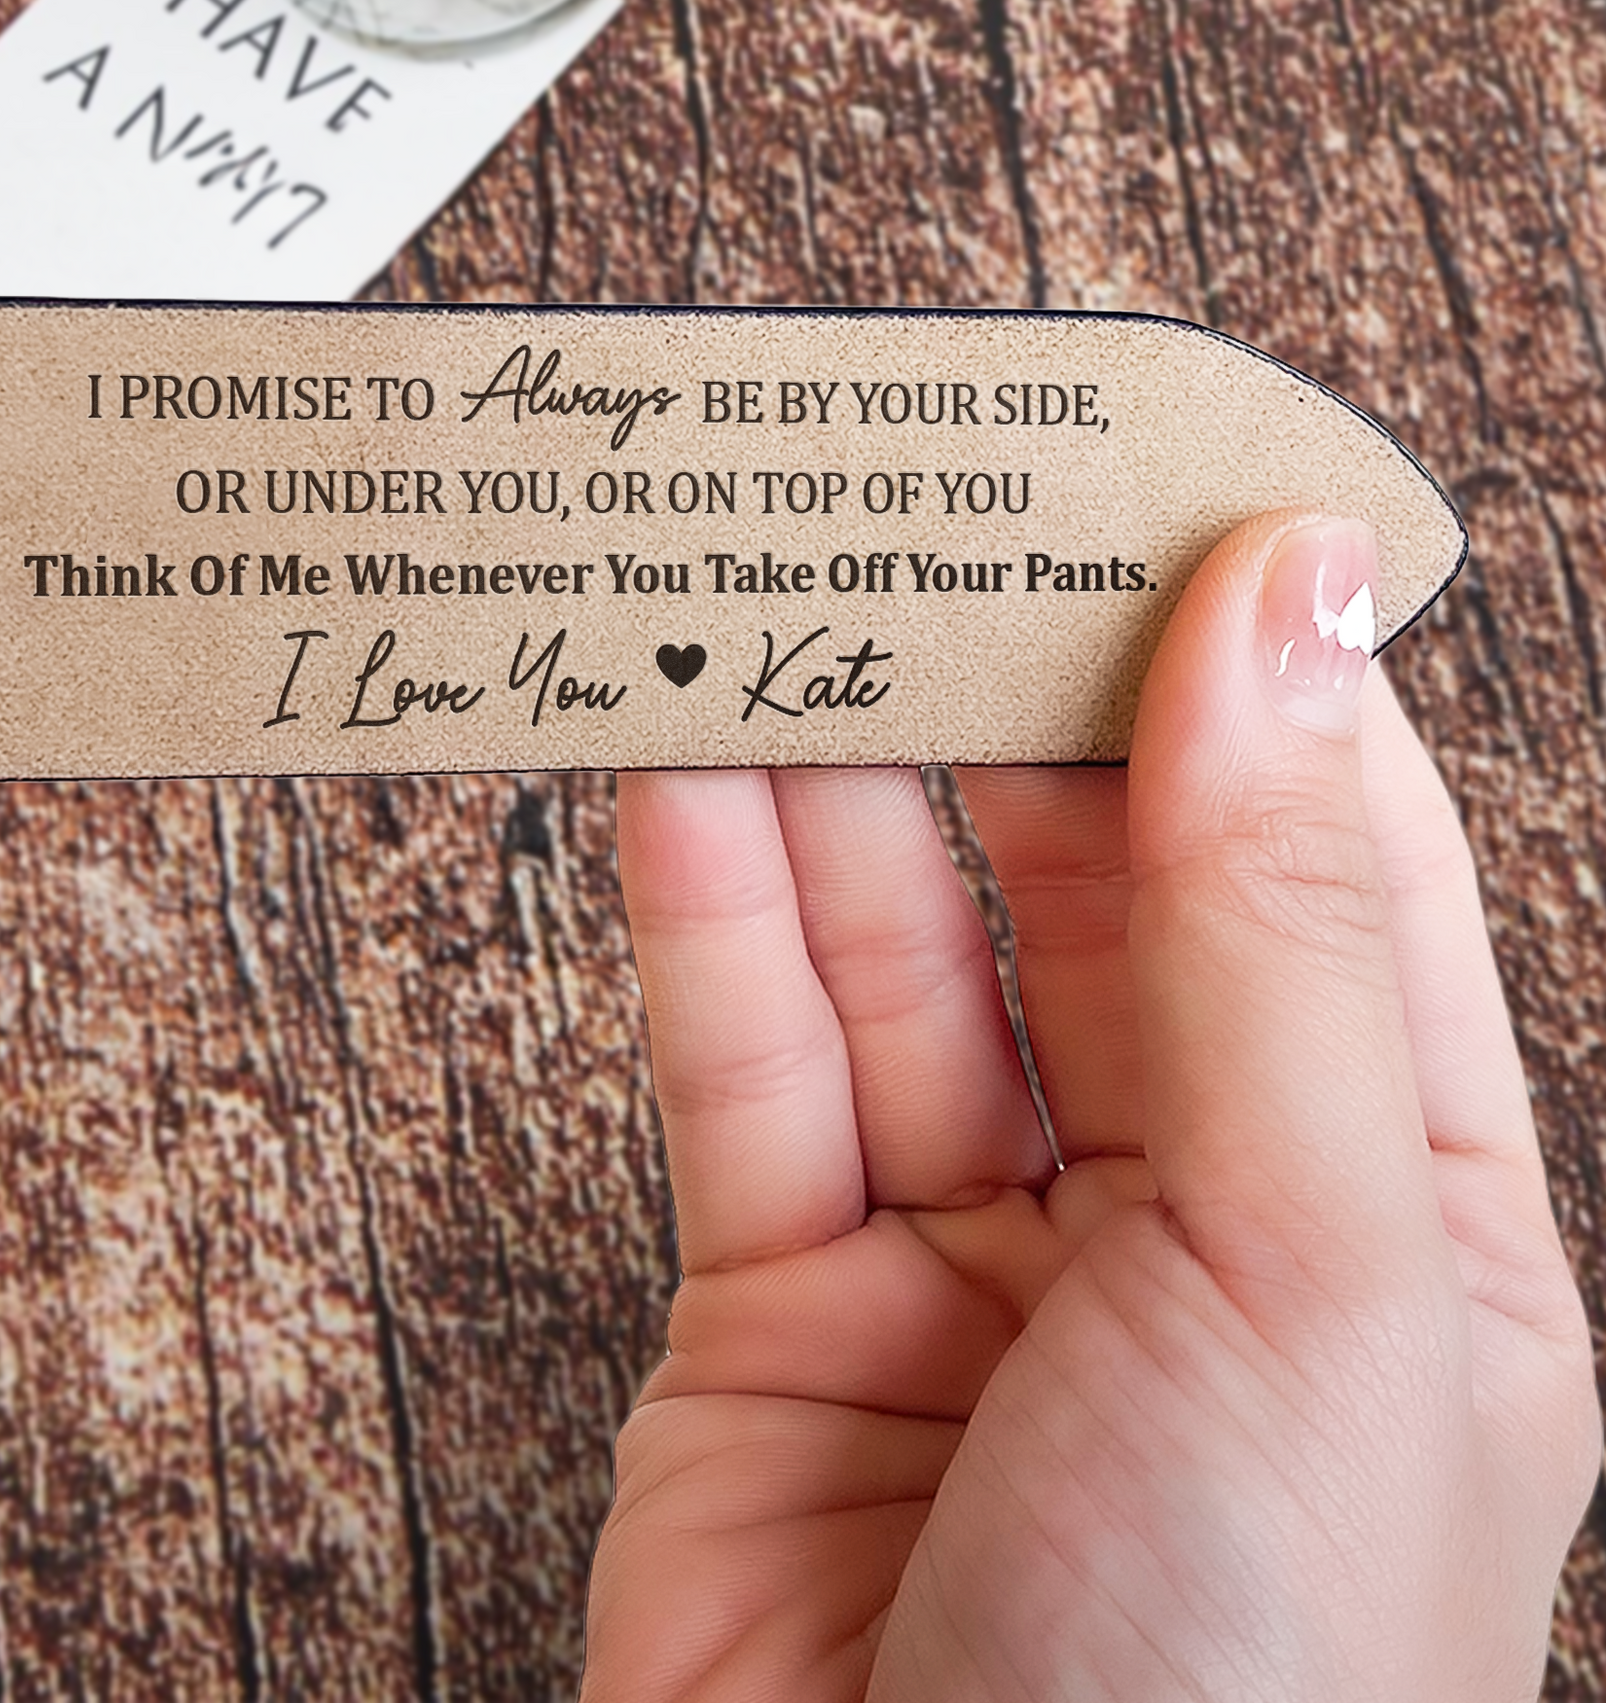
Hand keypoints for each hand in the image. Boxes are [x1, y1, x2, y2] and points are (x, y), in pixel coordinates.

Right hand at [586, 512, 1599, 1699]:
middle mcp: (1180, 1207)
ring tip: (757, 591)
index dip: (1234, 650)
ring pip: (892, 943)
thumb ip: (1269, 925)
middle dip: (994, 690)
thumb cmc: (1219, 1696)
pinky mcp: (778, 1297)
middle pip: (1080, 871)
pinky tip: (674, 755)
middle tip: (906, 505)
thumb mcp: (1306, 1275)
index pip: (1316, 845)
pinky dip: (702, 899)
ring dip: (824, 768)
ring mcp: (970, 1250)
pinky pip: (744, 1054)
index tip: (1144, 471)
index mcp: (1377, 1202)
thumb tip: (1285, 607)